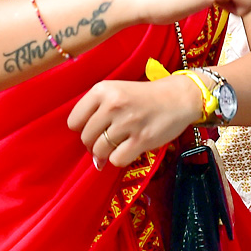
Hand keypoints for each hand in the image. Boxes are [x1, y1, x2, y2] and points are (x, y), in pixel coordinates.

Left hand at [68, 76, 198, 168]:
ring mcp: (127, 122)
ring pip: (100, 151)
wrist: (177, 97)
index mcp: (102, 90)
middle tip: (106, 141)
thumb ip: (96, 112)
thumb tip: (86, 147)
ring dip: (106, 153)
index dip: (82, 129)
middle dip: (93, 144)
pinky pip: (117, 160)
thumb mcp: (115, 91)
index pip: (74, 121)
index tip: (94, 129)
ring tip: (118, 145)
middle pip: (86, 138)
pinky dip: (120, 159)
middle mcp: (112, 104)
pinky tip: (128, 150)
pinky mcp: (142, 139)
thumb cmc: (143, 97)